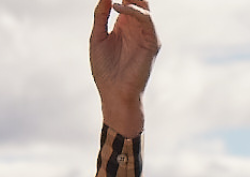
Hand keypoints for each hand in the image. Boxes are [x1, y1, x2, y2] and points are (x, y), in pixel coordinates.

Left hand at [90, 0, 159, 137]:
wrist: (114, 95)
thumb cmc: (105, 72)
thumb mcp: (97, 39)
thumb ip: (100, 16)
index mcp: (124, 24)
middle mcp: (136, 26)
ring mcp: (145, 33)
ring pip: (143, 4)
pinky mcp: (152, 42)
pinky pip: (145, 19)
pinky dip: (132, 11)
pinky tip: (117, 8)